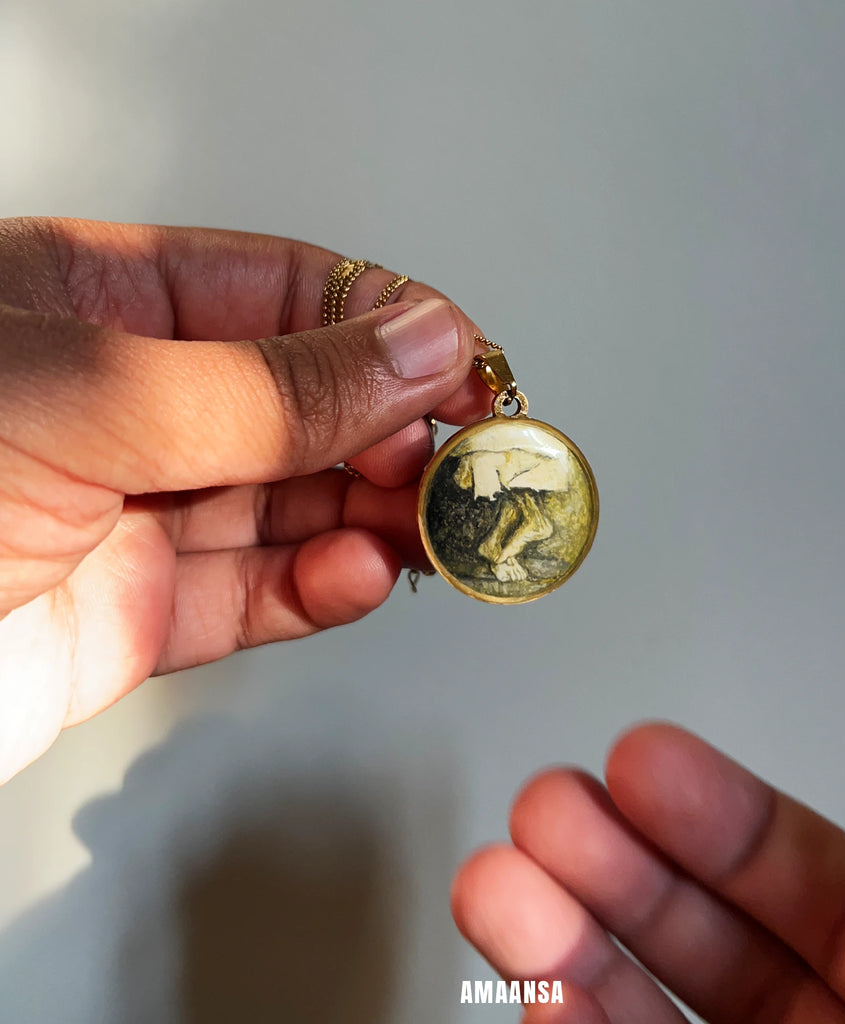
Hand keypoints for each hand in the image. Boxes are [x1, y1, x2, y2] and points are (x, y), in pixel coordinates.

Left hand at [0, 217, 490, 783]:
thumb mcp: (83, 394)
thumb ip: (267, 382)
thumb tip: (415, 343)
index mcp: (96, 307)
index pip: (280, 293)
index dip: (383, 323)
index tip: (462, 360)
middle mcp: (124, 409)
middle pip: (303, 405)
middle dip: (392, 431)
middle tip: (465, 457)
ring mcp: (134, 516)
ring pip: (294, 504)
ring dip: (375, 515)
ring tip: (434, 525)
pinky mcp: (136, 620)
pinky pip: (257, 595)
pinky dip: (321, 588)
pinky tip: (363, 571)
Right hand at [452, 722, 844, 1022]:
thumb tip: (744, 869)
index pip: (834, 898)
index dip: (733, 822)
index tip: (645, 761)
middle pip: (726, 949)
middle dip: (624, 864)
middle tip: (549, 803)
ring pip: (657, 1022)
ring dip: (573, 945)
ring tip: (505, 879)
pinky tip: (542, 988)